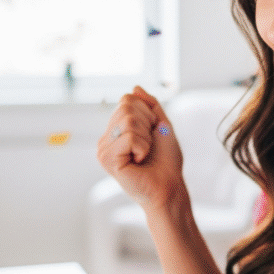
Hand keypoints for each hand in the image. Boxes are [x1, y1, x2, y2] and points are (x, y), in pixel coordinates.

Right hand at [97, 86, 184, 212]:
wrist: (169, 186)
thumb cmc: (166, 160)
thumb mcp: (162, 124)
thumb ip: (150, 105)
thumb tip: (135, 88)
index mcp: (116, 129)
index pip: (127, 100)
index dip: (147, 113)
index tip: (152, 134)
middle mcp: (106, 138)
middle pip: (126, 107)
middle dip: (147, 124)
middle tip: (148, 145)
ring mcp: (104, 149)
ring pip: (128, 121)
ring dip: (146, 137)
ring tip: (144, 154)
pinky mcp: (107, 159)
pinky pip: (129, 137)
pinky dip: (142, 147)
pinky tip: (139, 161)